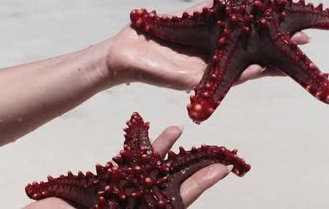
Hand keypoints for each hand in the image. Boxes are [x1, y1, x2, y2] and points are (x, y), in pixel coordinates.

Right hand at [23, 125, 231, 207]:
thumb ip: (144, 207)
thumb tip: (174, 207)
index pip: (181, 198)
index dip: (203, 182)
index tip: (224, 168)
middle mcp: (138, 201)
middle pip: (172, 180)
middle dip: (192, 163)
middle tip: (213, 149)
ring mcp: (122, 191)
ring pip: (149, 165)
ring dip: (163, 147)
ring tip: (178, 128)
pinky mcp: (104, 181)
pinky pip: (124, 160)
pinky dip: (135, 144)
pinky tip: (143, 128)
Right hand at [106, 1, 309, 90]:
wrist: (126, 56)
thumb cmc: (153, 72)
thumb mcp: (189, 78)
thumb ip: (218, 76)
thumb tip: (256, 70)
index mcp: (218, 69)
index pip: (254, 66)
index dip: (277, 62)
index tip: (301, 56)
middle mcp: (216, 52)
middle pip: (252, 45)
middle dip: (275, 38)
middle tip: (304, 31)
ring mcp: (205, 34)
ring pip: (238, 24)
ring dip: (258, 19)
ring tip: (281, 10)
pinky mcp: (192, 18)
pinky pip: (215, 7)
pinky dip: (231, 2)